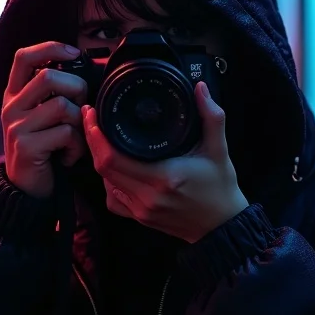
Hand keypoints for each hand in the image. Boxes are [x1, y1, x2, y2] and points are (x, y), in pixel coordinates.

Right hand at [1, 42, 88, 197]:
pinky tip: (69, 157)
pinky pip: (65, 134)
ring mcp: (16, 127)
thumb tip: (83, 69)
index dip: (50, 47)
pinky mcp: (26, 147)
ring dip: (78, 123)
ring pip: (61, 106)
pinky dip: (76, 146)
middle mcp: (11, 107)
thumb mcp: (43, 116)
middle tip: (81, 109)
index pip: (24, 57)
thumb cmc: (44, 149)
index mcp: (15, 94)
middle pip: (48, 77)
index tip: (74, 52)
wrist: (26, 189)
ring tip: (75, 140)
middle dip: (76, 88)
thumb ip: (54, 94)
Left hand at [82, 82, 248, 242]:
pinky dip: (109, 182)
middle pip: (103, 168)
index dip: (96, 135)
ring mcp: (141, 210)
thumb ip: (212, 116)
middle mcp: (147, 196)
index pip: (113, 158)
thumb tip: (200, 88)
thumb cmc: (221, 188)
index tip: (92, 114)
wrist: (223, 226)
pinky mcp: (140, 218)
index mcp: (163, 177)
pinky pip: (113, 199)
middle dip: (92, 140)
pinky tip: (115, 168)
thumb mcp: (219, 149)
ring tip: (100, 138)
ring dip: (100, 160)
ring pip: (105, 183)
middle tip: (91, 118)